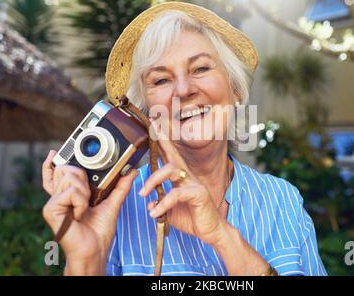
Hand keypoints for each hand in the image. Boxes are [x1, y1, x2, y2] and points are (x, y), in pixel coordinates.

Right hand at [42, 150, 137, 271]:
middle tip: (89, 196)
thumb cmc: (99, 231)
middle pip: (66, 169)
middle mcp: (58, 196)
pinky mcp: (50, 209)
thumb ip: (120, 186)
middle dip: (83, 177)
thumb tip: (131, 171)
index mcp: (68, 194)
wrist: (94, 250)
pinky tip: (79, 214)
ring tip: (85, 207)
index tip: (55, 151)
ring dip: (85, 192)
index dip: (53, 162)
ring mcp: (53, 202)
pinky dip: (81, 201)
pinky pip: (71, 192)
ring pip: (70, 177)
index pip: (56, 173)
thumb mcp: (112, 203)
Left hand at [139, 120, 227, 246]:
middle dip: (162, 139)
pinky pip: (176, 194)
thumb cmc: (193, 218)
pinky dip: (163, 203)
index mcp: (180, 178)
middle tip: (152, 127)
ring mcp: (193, 184)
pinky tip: (155, 212)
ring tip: (142, 193)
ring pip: (171, 171)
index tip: (154, 124)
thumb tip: (148, 202)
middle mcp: (187, 177)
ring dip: (153, 180)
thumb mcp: (170, 211)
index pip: (169, 155)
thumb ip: (159, 204)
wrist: (211, 230)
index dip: (162, 140)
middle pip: (172, 155)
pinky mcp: (197, 194)